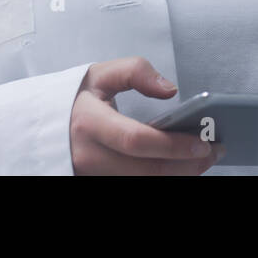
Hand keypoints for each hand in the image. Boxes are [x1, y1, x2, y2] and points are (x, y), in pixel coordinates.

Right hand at [70, 57, 225, 174]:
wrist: (44, 124)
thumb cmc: (77, 97)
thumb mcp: (102, 73)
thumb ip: (136, 72)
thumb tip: (170, 90)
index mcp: (88, 123)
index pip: (136, 140)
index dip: (172, 145)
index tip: (202, 143)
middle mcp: (87, 156)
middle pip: (144, 171)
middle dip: (185, 165)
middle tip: (214, 152)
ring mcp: (90, 175)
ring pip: (141, 183)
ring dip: (178, 175)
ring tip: (204, 160)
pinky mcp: (96, 181)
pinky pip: (134, 185)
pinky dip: (161, 178)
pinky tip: (181, 167)